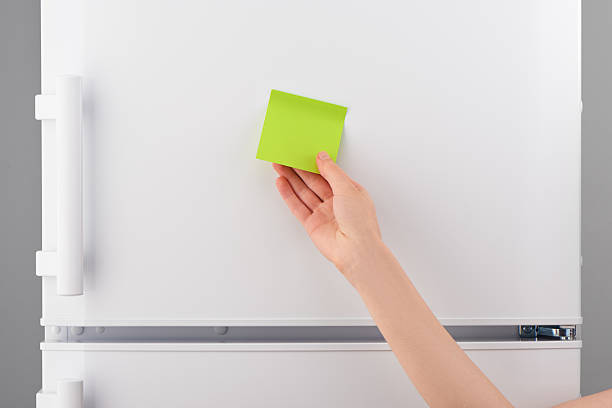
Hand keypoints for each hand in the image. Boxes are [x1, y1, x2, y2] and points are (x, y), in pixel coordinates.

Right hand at [273, 151, 381, 279]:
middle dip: (298, 169)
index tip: (303, 152)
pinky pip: (298, 206)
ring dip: (290, 179)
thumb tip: (322, 157)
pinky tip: (281, 183)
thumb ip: (332, 172)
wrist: (355, 250)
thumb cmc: (360, 222)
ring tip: (279, 166)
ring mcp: (323, 213)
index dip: (315, 163)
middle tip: (285, 157)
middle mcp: (336, 202)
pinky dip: (288, 195)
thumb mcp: (348, 188)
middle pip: (313, 181)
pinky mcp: (312, 224)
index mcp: (349, 192)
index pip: (329, 173)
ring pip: (303, 192)